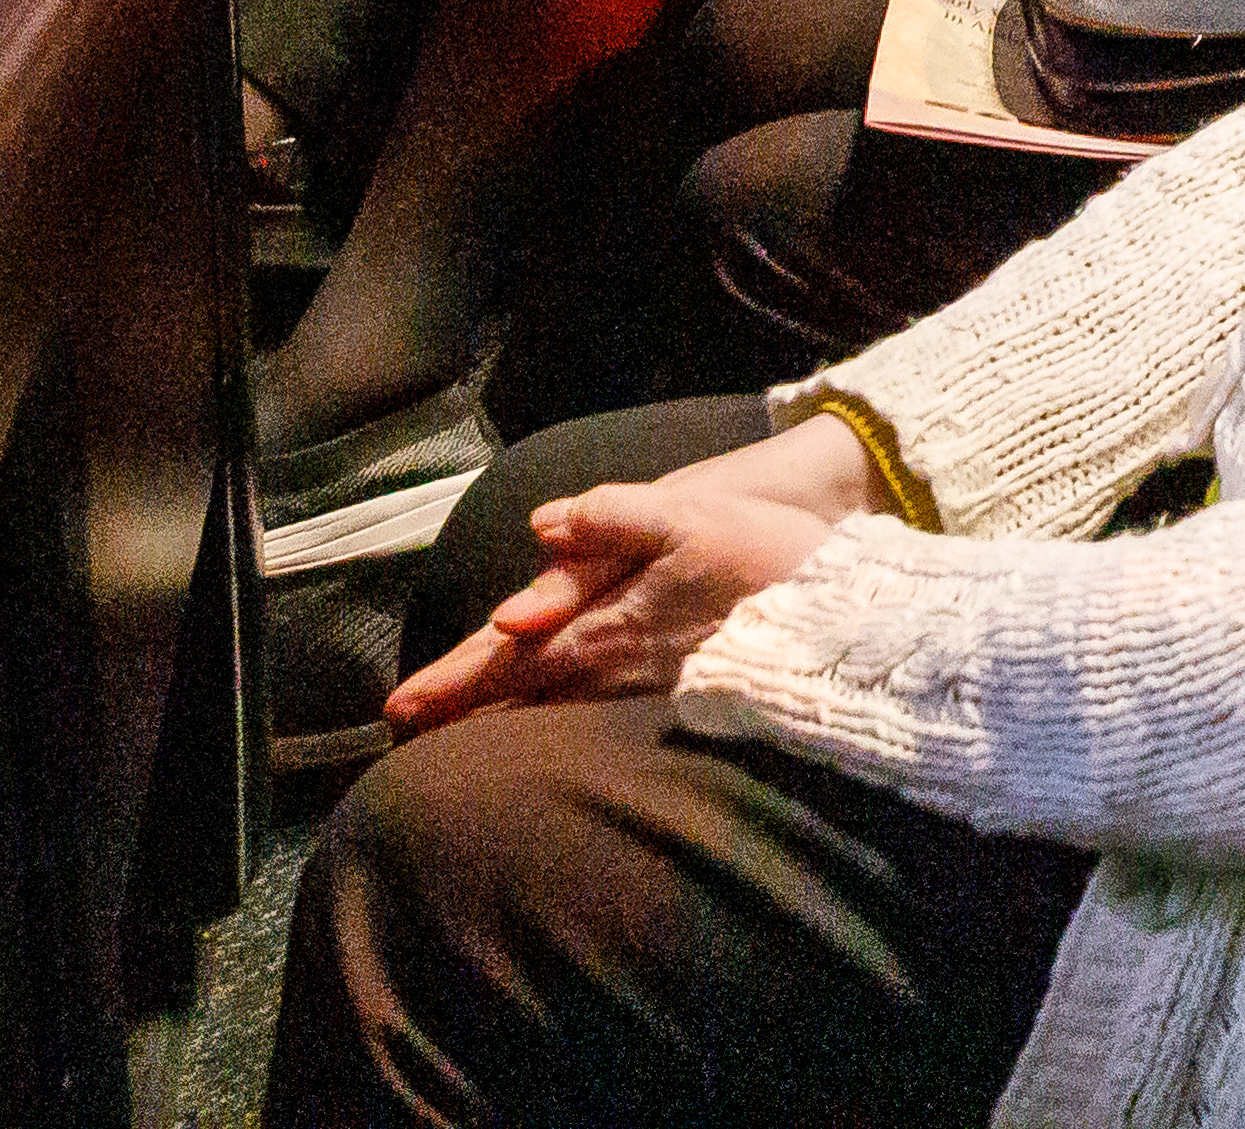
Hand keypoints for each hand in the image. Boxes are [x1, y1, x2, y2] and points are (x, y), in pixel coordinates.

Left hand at [384, 415, 886, 730]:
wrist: (846, 623)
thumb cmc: (768, 562)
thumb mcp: (692, 516)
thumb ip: (615, 517)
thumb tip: (543, 523)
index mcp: (605, 629)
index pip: (510, 660)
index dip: (454, 681)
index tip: (398, 709)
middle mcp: (613, 671)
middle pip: (522, 695)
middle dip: (463, 707)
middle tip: (403, 727)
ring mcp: (643, 692)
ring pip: (554, 710)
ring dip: (502, 718)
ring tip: (459, 728)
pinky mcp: (676, 699)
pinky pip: (594, 716)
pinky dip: (557, 722)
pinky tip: (554, 720)